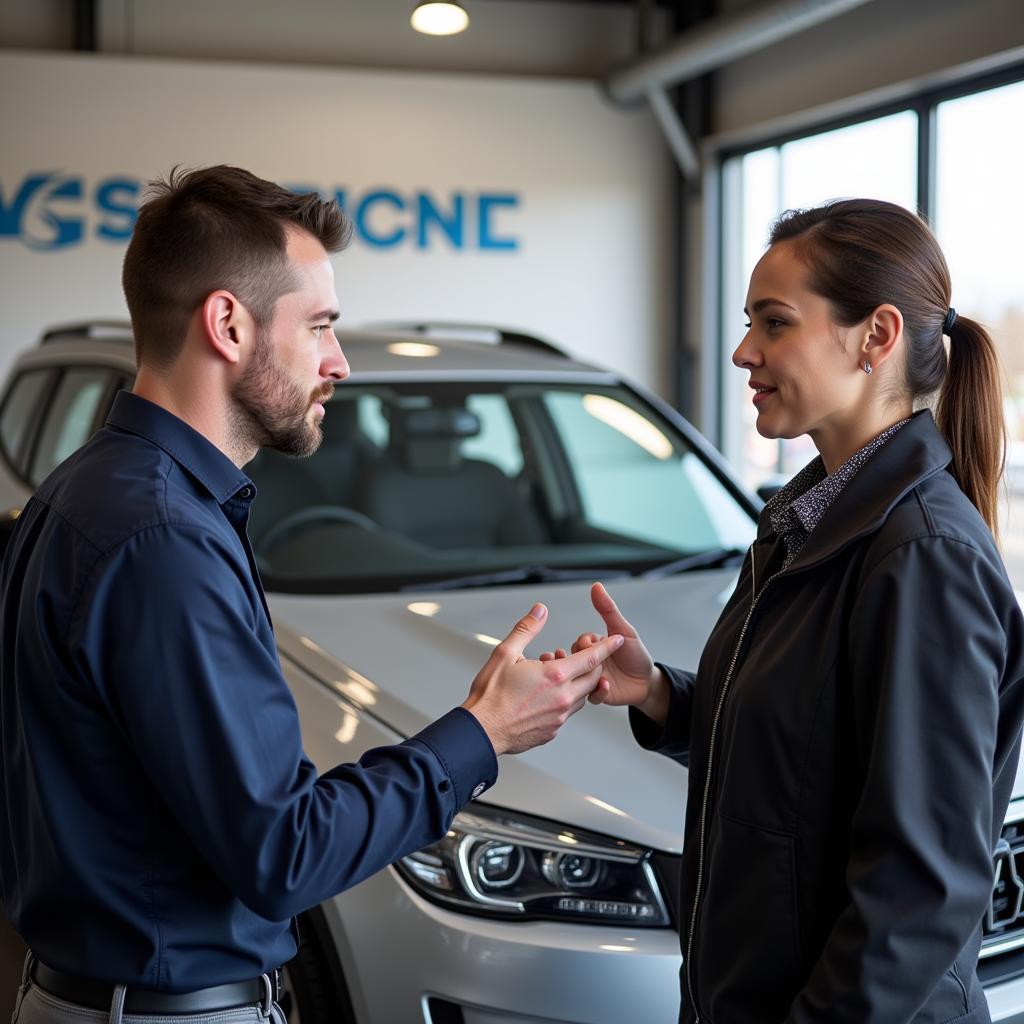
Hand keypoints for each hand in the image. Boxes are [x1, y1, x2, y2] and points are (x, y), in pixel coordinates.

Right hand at [462, 603, 623, 754]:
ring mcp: (559, 717)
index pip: (590, 658)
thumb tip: (540, 610)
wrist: (481, 732)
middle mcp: (563, 698)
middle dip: (594, 665)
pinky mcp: (552, 730)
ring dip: (579, 683)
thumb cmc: (490, 695)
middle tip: (586, 655)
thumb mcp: (505, 653)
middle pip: (592, 678)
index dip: (606, 647)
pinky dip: (566, 700)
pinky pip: (567, 712)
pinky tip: (549, 695)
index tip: (617, 639)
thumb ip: (527, 629)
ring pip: (582, 697)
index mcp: (554, 676)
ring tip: (562, 673)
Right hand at [540, 583, 661, 712]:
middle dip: (575, 661)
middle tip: (583, 660)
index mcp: (593, 647)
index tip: (588, 644)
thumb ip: (608, 610)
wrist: (648, 682)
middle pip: (575, 662)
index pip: (580, 643)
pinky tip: (606, 684)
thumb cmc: (636, 655)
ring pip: (578, 680)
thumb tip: (597, 587)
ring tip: (591, 674)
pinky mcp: (598, 695)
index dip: (583, 644)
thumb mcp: (623, 630)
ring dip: (581, 677)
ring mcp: (593, 680)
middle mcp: (590, 664)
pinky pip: (592, 696)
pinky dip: (598, 691)